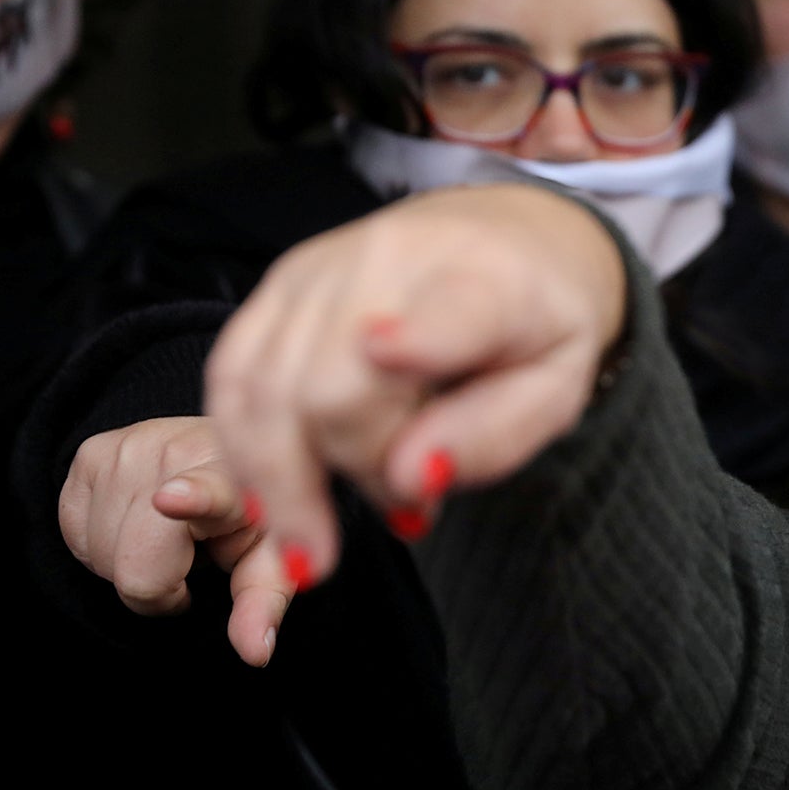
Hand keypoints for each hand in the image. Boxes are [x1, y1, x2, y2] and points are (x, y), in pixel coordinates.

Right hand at [60, 416, 298, 664]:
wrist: (216, 453)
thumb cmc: (247, 513)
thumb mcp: (269, 560)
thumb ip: (261, 604)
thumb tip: (255, 653)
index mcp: (233, 477)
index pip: (209, 492)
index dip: (191, 499)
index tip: (173, 499)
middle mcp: (178, 453)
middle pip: (136, 565)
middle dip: (159, 583)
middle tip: (189, 560)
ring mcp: (128, 448)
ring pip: (100, 556)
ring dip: (128, 562)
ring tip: (166, 535)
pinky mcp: (90, 453)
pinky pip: (73, 534)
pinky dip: (101, 544)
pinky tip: (136, 524)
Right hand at [206, 185, 625, 590]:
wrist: (508, 239)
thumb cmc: (536, 328)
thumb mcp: (557, 389)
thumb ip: (493, 436)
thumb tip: (410, 478)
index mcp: (487, 281)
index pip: (449, 311)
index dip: (418, 337)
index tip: (388, 356)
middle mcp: (392, 259)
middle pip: (329, 381)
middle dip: (354, 469)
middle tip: (402, 516)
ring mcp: (321, 266)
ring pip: (261, 382)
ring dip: (279, 479)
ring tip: (310, 550)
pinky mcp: (277, 283)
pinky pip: (231, 375)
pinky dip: (243, 446)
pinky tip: (271, 499)